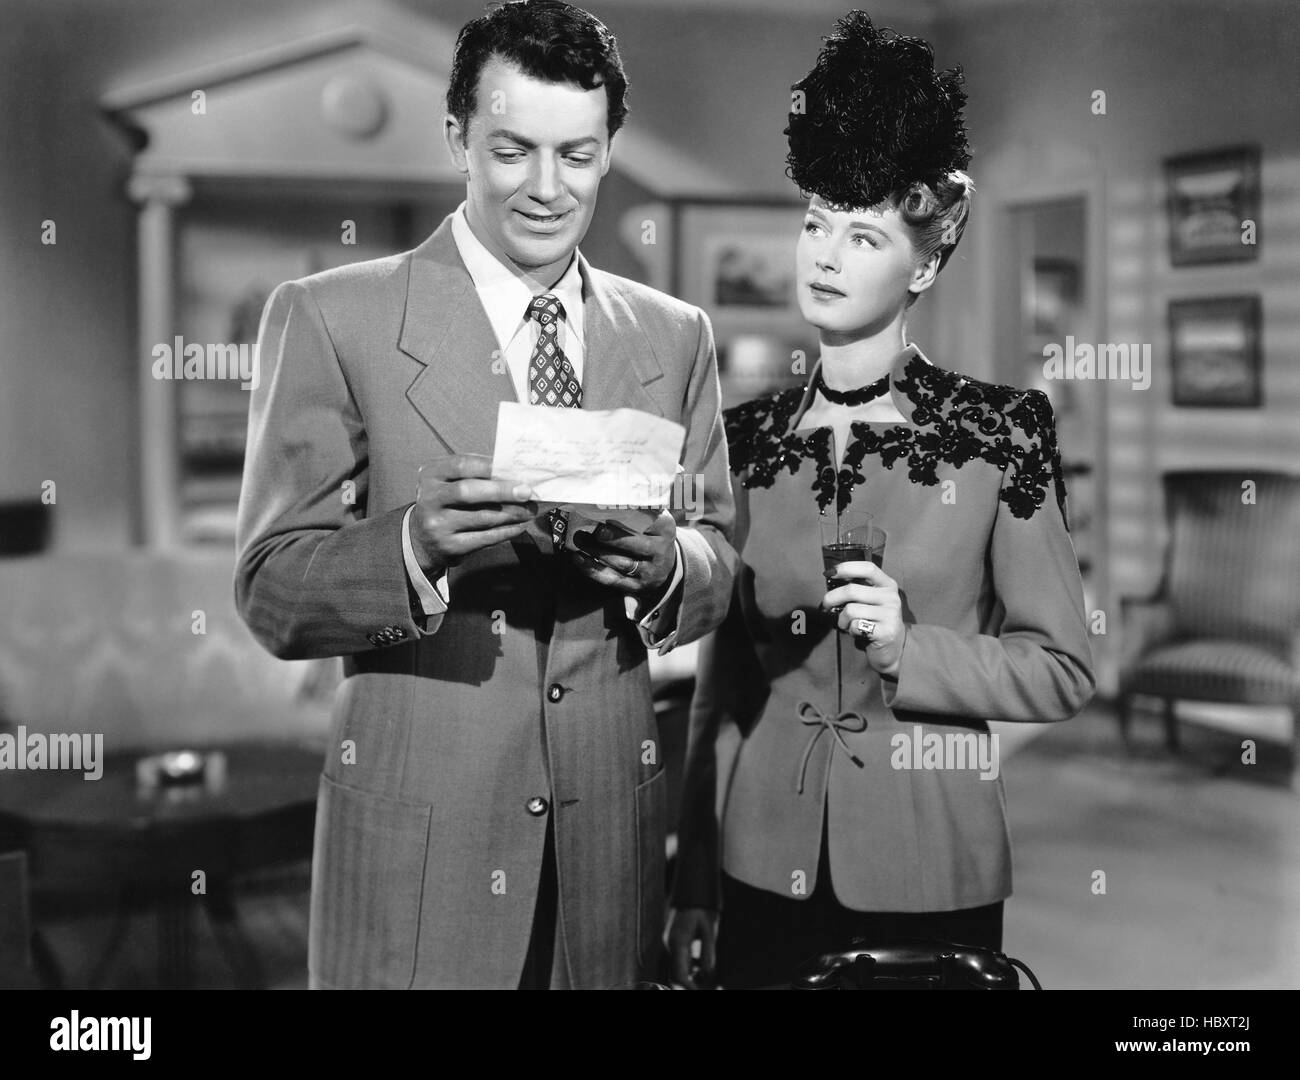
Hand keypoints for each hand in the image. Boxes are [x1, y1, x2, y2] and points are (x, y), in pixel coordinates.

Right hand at [410, 455, 537, 576]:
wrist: (423, 538)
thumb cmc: (447, 501)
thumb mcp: (451, 481)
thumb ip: (476, 473)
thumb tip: (515, 474)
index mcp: (431, 475)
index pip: (460, 465)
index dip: (489, 466)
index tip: (514, 469)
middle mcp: (430, 499)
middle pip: (467, 491)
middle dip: (501, 491)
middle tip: (526, 492)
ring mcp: (437, 525)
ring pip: (481, 517)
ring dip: (511, 513)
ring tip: (530, 510)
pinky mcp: (449, 546)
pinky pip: (485, 538)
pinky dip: (507, 531)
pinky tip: (520, 525)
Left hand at [568, 510, 676, 597]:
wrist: (663, 566)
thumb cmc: (650, 534)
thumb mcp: (653, 518)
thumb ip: (639, 506)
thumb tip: (613, 490)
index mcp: (665, 529)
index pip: (648, 522)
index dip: (628, 518)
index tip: (609, 512)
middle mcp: (661, 552)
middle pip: (635, 545)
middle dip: (613, 538)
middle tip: (595, 530)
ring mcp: (650, 572)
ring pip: (621, 563)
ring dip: (596, 552)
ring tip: (579, 539)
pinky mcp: (636, 587)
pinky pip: (612, 579)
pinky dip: (593, 569)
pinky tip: (578, 558)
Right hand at [668, 907, 716, 988]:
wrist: (693, 888)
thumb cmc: (701, 906)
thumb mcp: (709, 929)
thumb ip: (708, 953)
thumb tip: (707, 974)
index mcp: (677, 942)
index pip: (680, 975)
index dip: (690, 989)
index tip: (700, 992)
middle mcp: (669, 945)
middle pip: (676, 976)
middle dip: (691, 986)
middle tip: (708, 988)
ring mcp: (670, 943)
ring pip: (677, 970)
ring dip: (690, 979)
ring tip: (708, 982)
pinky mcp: (674, 942)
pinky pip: (679, 962)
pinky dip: (690, 970)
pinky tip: (701, 969)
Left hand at [821, 561, 906, 676]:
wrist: (893, 649)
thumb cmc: (875, 621)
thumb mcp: (871, 601)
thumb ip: (857, 589)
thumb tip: (830, 579)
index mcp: (888, 585)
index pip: (867, 568)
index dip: (846, 568)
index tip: (829, 573)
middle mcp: (891, 597)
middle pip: (852, 590)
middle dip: (832, 598)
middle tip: (825, 605)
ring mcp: (890, 615)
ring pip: (850, 610)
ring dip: (841, 619)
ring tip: (846, 624)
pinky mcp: (886, 632)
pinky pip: (856, 626)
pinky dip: (850, 630)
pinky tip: (856, 632)